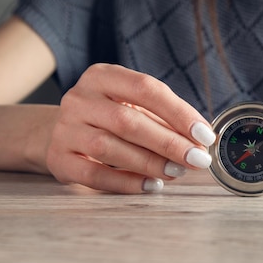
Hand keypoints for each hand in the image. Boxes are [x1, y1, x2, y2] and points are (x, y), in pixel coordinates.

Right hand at [45, 64, 216, 192]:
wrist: (61, 133)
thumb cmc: (110, 118)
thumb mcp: (134, 105)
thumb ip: (165, 118)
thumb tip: (201, 140)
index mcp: (102, 76)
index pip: (146, 89)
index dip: (179, 113)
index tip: (204, 135)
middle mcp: (79, 98)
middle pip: (128, 120)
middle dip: (168, 143)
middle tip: (197, 160)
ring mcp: (65, 129)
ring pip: (108, 147)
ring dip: (149, 163)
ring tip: (176, 172)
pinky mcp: (58, 159)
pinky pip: (94, 175)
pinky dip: (126, 183)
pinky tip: (151, 185)